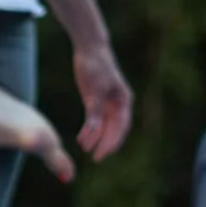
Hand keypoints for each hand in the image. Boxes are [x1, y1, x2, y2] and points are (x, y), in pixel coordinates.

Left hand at [72, 44, 132, 161]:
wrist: (89, 48)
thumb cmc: (95, 65)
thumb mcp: (94, 88)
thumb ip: (95, 110)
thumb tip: (95, 131)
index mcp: (123, 100)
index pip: (121, 126)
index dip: (113, 142)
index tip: (104, 153)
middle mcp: (118, 103)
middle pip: (114, 129)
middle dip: (106, 144)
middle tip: (96, 158)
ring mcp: (108, 102)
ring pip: (105, 126)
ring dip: (97, 138)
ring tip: (85, 149)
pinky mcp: (97, 101)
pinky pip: (96, 120)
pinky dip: (90, 130)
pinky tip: (82, 138)